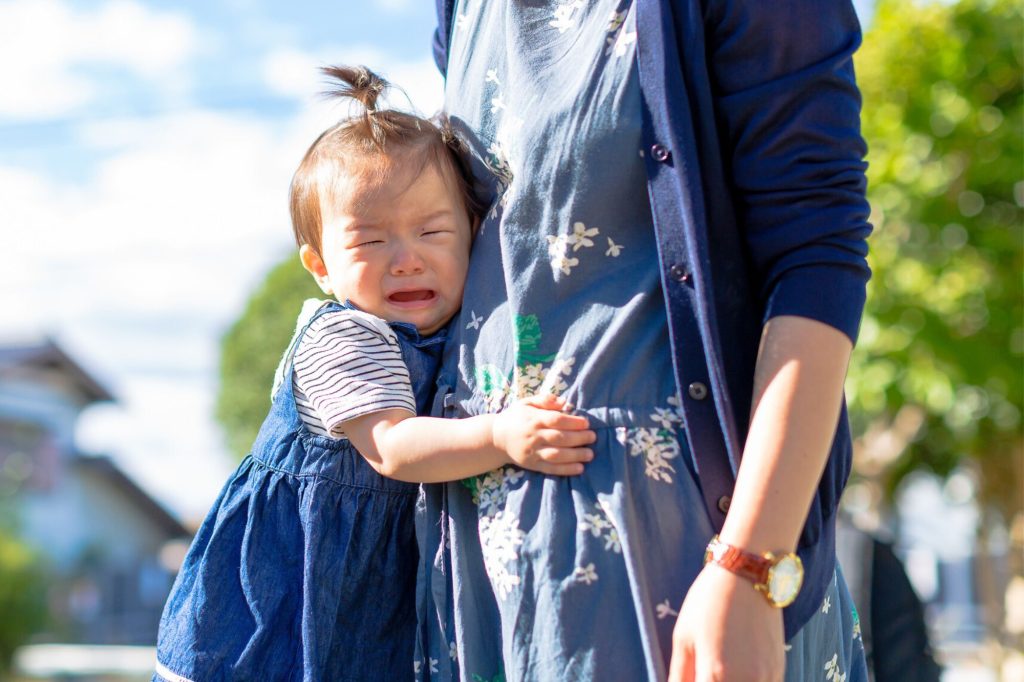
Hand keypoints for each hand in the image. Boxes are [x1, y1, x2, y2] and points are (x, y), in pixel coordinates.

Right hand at [491, 394, 594, 475]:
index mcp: (534, 419)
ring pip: (556, 455)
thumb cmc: (516, 417)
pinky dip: (566, 470)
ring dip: (575, 455)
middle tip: (592, 437)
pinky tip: (579, 468)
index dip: (573, 422)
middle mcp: (534, 436)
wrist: (497, 437)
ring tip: (590, 454)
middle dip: (579, 438)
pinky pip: (551, 469)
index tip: (586, 423)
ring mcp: (533, 452)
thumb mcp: (527, 402)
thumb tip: (565, 402)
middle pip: (559, 438)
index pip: (556, 420)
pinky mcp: (533, 465)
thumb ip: (545, 400)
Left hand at [669, 563, 784, 681]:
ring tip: (717, 667)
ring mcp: (768, 679)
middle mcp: (748, 681)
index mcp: (717, 675)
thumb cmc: (709, 602)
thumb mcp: (683, 638)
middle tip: (700, 672)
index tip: (691, 677)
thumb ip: (680, 677)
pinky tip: (734, 668)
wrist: (749, 574)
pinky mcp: (780, 670)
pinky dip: (744, 680)